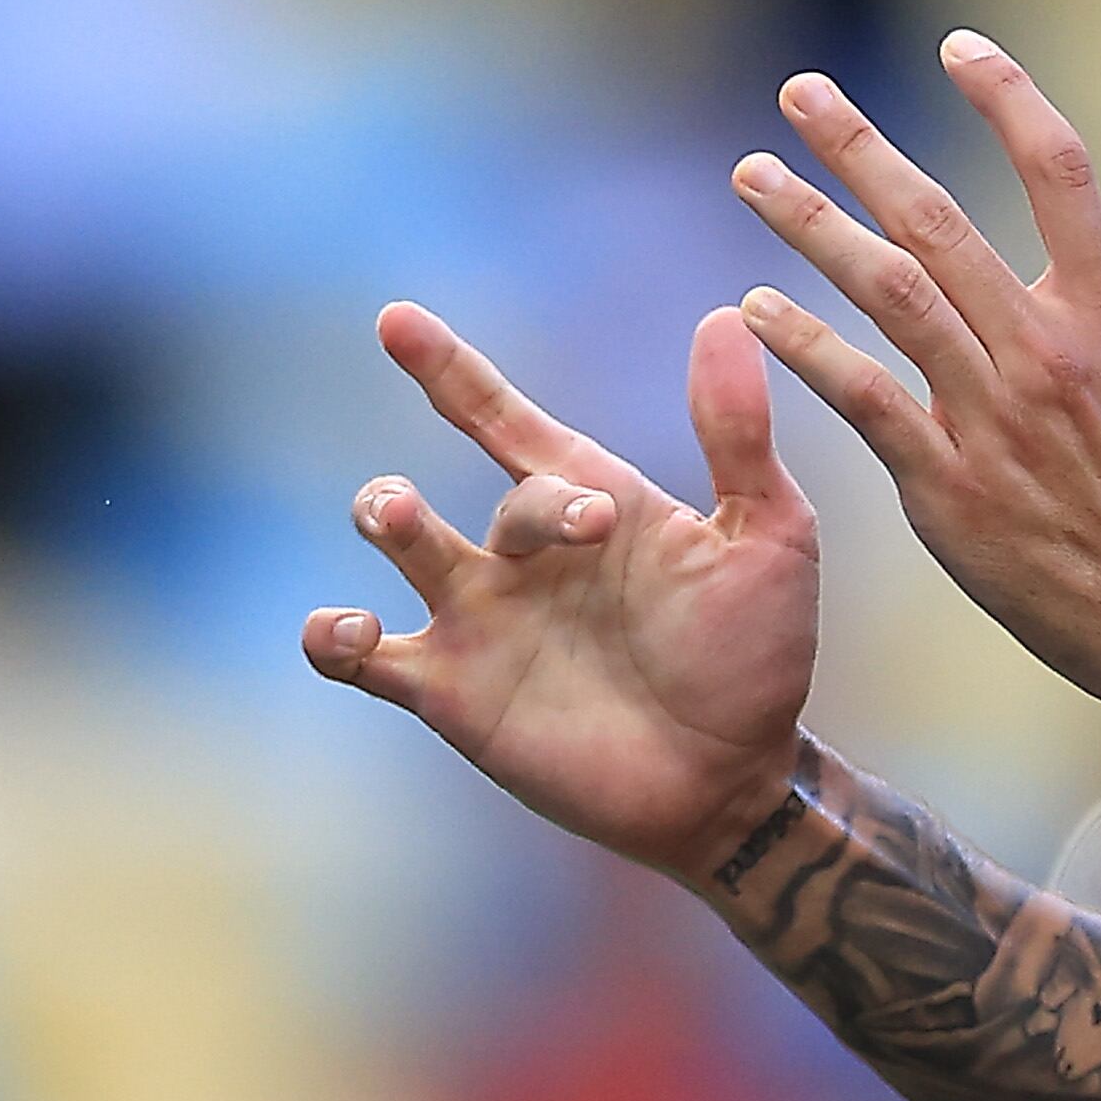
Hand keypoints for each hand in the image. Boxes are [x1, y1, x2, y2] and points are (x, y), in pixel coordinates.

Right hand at [304, 302, 818, 881]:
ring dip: (387, 514)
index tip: (395, 320)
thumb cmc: (757, 655)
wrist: (737, 783)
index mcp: (588, 499)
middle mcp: (522, 552)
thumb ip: (737, 433)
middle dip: (532, 503)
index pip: (502, 416)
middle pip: (478, 484)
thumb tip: (720, 317)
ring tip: (401, 515)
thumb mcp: (769, 536)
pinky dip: (331, 636)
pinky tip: (345, 627)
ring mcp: (479, 620)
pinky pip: (362, 658)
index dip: (448, 368)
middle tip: (590, 527)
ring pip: (398, 541)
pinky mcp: (450, 695)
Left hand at [727, 30, 1100, 727]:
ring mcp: (989, 422)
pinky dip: (806, 350)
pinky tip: (754, 309)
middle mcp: (1043, 354)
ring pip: (884, 296)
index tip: (958, 48)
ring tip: (752, 176)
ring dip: (809, 228)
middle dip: (858, 148)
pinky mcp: (948, 491)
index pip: (1057, 171)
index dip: (1006, 97)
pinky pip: (862, 403)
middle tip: (799, 92)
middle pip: (935, 220)